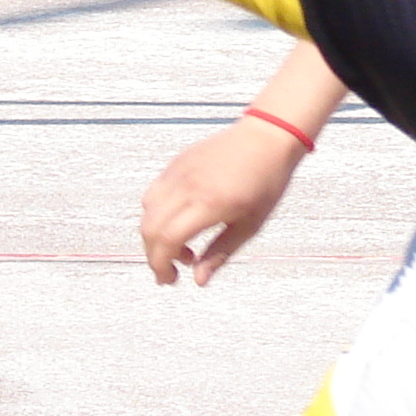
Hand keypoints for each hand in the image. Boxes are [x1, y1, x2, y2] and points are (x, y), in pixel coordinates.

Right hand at [138, 116, 309, 284]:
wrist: (268, 136)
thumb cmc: (266, 180)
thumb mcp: (250, 225)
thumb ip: (220, 253)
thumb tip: (199, 279)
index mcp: (209, 203)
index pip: (167, 239)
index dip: (161, 265)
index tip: (170, 279)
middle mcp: (188, 186)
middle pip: (150, 227)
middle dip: (154, 255)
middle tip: (170, 271)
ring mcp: (179, 172)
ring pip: (147, 210)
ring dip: (155, 234)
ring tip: (181, 246)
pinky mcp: (176, 163)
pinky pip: (154, 192)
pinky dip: (157, 214)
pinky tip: (179, 221)